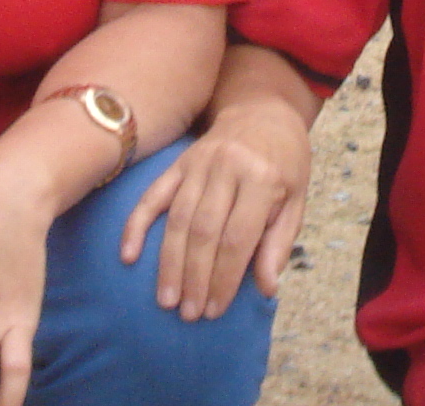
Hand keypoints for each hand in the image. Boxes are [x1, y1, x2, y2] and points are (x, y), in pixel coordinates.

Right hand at [118, 107, 310, 320]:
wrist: (263, 110)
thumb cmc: (285, 162)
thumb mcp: (296, 200)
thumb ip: (279, 244)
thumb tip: (266, 289)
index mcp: (261, 178)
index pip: (238, 238)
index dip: (225, 278)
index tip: (215, 311)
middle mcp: (227, 168)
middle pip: (204, 231)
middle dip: (195, 277)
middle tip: (187, 314)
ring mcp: (199, 163)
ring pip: (177, 219)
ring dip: (169, 263)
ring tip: (166, 299)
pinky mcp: (178, 162)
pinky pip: (153, 194)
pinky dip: (137, 224)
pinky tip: (127, 254)